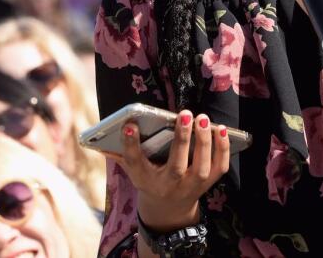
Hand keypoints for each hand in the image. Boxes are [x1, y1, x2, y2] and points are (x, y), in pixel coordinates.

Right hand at [111, 111, 229, 231]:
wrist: (168, 208)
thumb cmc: (149, 178)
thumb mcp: (132, 169)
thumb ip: (122, 152)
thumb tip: (100, 137)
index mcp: (145, 180)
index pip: (134, 163)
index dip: (130, 144)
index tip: (129, 125)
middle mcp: (168, 186)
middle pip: (176, 166)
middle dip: (181, 140)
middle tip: (185, 114)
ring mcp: (190, 187)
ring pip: (201, 168)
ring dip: (204, 142)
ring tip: (203, 118)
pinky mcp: (208, 184)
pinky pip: (219, 168)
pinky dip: (222, 149)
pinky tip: (220, 129)